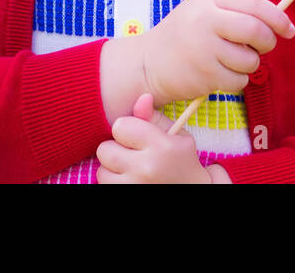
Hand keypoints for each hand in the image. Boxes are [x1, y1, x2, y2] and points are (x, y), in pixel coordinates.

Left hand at [96, 92, 210, 182]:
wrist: (193, 191)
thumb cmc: (181, 161)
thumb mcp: (176, 136)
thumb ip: (154, 117)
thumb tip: (143, 98)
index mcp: (161, 146)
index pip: (120, 126)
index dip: (126, 129)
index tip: (135, 137)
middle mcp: (146, 168)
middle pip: (105, 149)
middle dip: (116, 149)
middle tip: (132, 154)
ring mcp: (135, 187)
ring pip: (101, 170)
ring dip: (112, 169)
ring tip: (130, 169)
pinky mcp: (126, 196)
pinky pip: (103, 184)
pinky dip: (113, 181)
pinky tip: (129, 180)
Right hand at [141, 0, 294, 104]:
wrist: (147, 63)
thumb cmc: (184, 36)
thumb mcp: (203, 11)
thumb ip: (236, 11)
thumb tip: (279, 22)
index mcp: (208, 0)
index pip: (254, 4)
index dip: (277, 17)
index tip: (288, 29)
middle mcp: (205, 21)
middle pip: (257, 31)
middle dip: (268, 42)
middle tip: (263, 48)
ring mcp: (204, 49)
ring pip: (251, 60)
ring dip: (249, 64)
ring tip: (230, 61)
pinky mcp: (204, 75)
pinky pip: (239, 80)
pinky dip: (237, 80)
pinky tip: (219, 74)